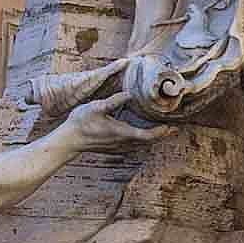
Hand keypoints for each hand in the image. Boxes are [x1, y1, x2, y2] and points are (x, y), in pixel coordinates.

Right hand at [55, 93, 171, 150]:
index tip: (172, 126)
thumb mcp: (97, 107)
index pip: (149, 135)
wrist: (68, 140)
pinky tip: (144, 132)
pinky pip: (135, 145)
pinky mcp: (115, 148)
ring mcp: (120, 147)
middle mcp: (124, 143)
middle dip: (162, 134)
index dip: (162, 132)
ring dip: (153, 137)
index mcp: (123, 133)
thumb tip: (129, 94)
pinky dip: (143, 139)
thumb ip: (114, 101)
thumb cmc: (81, 123)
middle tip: (175, 127)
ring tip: (164, 129)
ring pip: (143, 144)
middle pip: (149, 141)